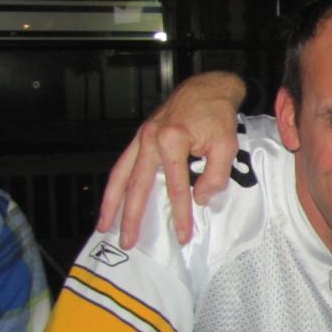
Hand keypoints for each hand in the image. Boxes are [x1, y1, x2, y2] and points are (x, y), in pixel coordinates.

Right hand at [97, 72, 245, 247]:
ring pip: (120, 175)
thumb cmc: (217, 115)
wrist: (207, 89)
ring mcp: (142, 137)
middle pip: (137, 186)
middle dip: (131, 217)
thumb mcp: (226, 146)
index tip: (182, 236)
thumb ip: (215, 176)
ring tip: (104, 226)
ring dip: (111, 203)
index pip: (176, 187)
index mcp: (172, 140)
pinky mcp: (140, 137)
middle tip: (127, 242)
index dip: (180, 214)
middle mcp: (151, 139)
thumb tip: (199, 199)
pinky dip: (116, 185)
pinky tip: (112, 200)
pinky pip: (123, 165)